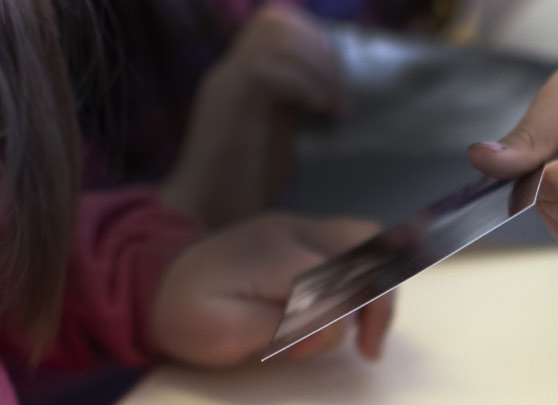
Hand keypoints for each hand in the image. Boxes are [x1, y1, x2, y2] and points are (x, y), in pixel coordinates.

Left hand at [151, 213, 393, 365]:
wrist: (153, 284)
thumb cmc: (187, 317)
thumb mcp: (227, 331)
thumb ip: (285, 324)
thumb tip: (335, 320)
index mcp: (275, 255)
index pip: (340, 279)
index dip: (342, 321)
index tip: (321, 353)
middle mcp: (294, 231)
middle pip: (370, 247)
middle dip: (380, 300)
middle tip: (369, 347)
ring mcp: (298, 228)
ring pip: (368, 239)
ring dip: (378, 287)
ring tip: (367, 332)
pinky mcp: (299, 236)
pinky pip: (352, 246)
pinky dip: (364, 279)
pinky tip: (351, 313)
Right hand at [160, 2, 346, 227]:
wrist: (204, 219)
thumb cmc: (243, 188)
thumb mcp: (279, 138)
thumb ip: (295, 108)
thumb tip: (331, 93)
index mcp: (242, 74)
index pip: (277, 21)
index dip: (316, 41)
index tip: (339, 84)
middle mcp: (231, 69)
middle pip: (278, 18)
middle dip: (322, 51)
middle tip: (340, 98)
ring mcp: (227, 83)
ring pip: (275, 35)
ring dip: (318, 67)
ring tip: (333, 107)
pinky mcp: (229, 103)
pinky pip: (267, 70)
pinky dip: (303, 84)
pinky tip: (319, 110)